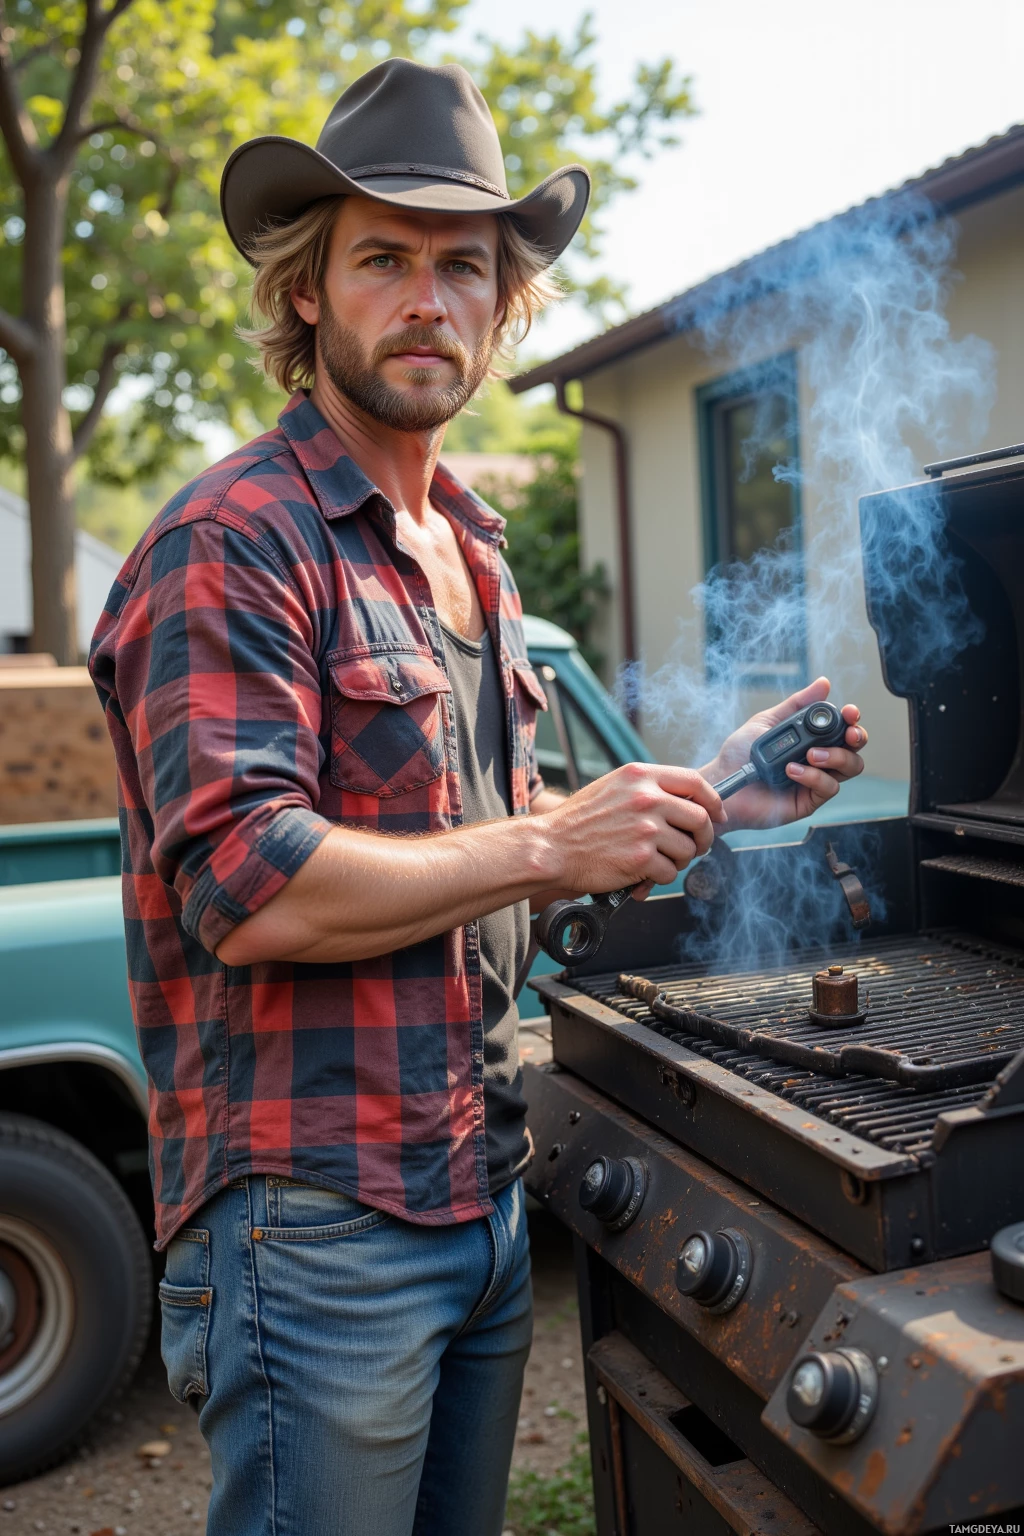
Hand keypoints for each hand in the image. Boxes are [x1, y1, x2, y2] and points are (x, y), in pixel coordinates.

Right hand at [540, 762, 726, 898]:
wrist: (552, 847)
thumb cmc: (579, 821)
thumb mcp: (613, 787)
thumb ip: (647, 789)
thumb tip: (684, 803)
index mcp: (641, 776)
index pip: (695, 782)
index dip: (713, 801)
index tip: (716, 815)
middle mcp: (647, 798)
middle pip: (700, 819)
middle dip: (703, 839)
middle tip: (694, 848)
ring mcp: (646, 828)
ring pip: (687, 850)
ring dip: (677, 861)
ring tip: (655, 862)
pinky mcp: (641, 857)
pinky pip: (669, 872)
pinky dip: (658, 879)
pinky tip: (641, 875)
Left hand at [700, 677, 866, 829]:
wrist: (722, 780)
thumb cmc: (740, 752)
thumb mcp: (767, 721)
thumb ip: (797, 704)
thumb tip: (824, 684)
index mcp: (811, 738)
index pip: (842, 727)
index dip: (852, 719)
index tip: (850, 712)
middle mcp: (818, 759)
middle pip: (854, 748)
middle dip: (856, 737)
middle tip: (847, 734)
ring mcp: (815, 780)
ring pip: (849, 768)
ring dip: (836, 756)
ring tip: (811, 754)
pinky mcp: (809, 801)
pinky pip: (828, 788)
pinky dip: (813, 776)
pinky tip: (791, 770)